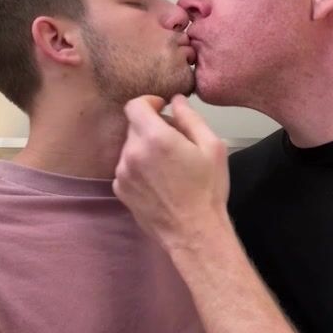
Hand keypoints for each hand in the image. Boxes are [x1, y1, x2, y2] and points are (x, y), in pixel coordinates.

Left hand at [113, 94, 229, 249]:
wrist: (194, 232)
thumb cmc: (207, 190)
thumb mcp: (212, 147)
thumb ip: (190, 118)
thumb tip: (176, 101)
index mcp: (155, 138)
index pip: (135, 105)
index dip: (149, 102)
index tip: (162, 109)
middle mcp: (133, 153)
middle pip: (134, 126)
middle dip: (152, 127)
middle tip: (175, 142)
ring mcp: (123, 173)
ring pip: (130, 148)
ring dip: (145, 149)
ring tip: (168, 166)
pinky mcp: (120, 190)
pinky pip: (126, 168)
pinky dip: (139, 168)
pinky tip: (159, 181)